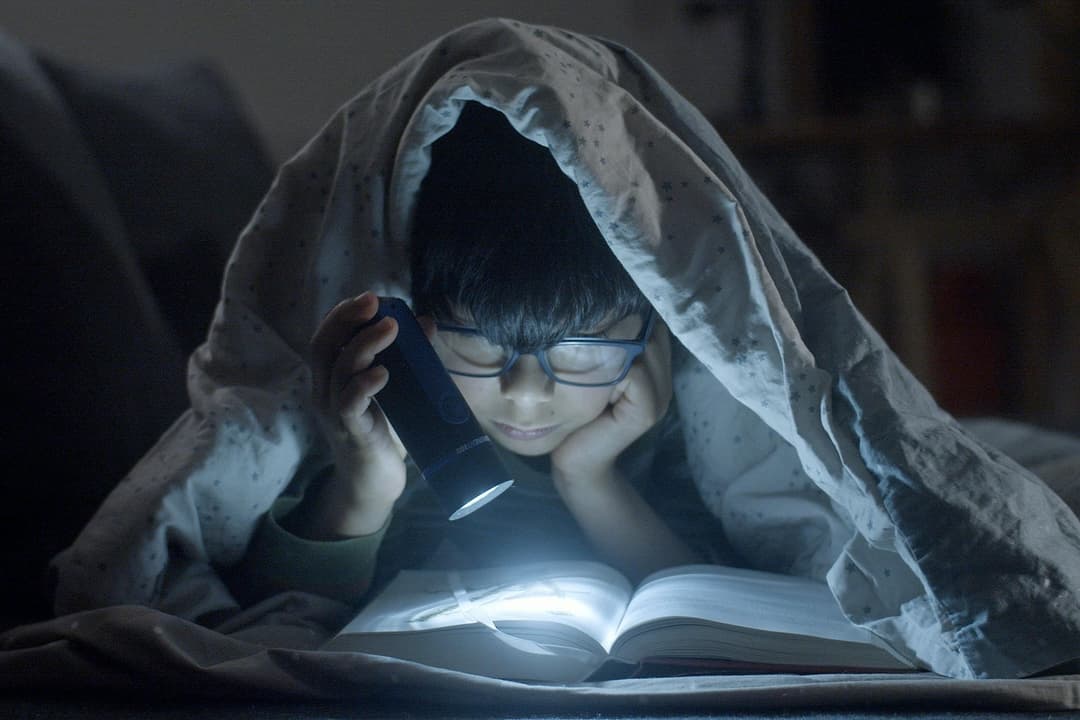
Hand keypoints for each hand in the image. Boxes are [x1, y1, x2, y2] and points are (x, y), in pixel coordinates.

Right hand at [304, 292, 406, 534]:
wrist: (376, 485)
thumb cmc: (385, 436)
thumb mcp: (397, 391)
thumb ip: (408, 360)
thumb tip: (426, 324)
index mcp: (332, 379)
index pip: (327, 338)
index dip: (342, 315)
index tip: (369, 298)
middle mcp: (326, 393)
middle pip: (324, 347)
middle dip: (347, 319)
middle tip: (374, 302)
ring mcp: (335, 414)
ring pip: (339, 371)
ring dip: (365, 345)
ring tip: (391, 328)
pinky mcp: (351, 433)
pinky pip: (350, 404)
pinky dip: (365, 385)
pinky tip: (383, 373)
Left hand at [551, 317, 671, 483]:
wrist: (575, 460)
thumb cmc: (579, 412)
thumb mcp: (594, 373)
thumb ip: (608, 347)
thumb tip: (601, 305)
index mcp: (656, 369)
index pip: (655, 325)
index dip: (633, 312)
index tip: (605, 304)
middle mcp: (664, 381)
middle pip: (653, 333)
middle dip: (625, 326)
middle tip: (592, 324)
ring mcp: (660, 397)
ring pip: (646, 349)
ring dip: (617, 346)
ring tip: (590, 347)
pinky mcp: (647, 412)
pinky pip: (636, 374)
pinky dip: (614, 368)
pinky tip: (593, 373)